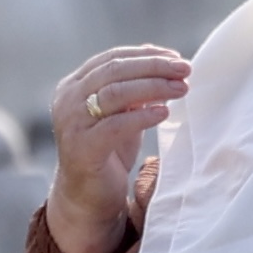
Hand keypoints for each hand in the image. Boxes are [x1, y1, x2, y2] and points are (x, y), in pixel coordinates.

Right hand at [45, 44, 189, 252]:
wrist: (86, 197)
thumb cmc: (107, 152)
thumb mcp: (119, 113)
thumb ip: (132, 89)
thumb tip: (161, 61)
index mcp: (73, 86)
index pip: (111, 58)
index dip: (146, 55)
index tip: (176, 58)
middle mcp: (67, 100)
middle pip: (114, 71)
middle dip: (154, 67)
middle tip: (185, 69)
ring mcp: (71, 124)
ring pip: (115, 93)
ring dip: (153, 87)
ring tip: (182, 89)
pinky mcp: (82, 148)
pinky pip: (116, 125)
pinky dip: (143, 116)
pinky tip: (164, 113)